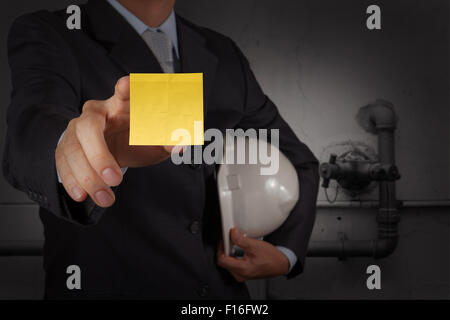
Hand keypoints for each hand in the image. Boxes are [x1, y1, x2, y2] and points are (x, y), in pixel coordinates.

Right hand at [55, 76, 177, 206]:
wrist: (115, 146)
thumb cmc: (138, 138)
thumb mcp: (156, 140)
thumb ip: (169, 141)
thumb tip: (182, 146)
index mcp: (122, 104)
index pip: (124, 93)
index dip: (126, 89)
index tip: (128, 84)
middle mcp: (96, 113)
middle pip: (89, 127)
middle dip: (99, 155)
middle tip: (115, 179)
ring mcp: (77, 129)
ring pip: (74, 150)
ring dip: (88, 177)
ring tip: (106, 198)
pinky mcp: (66, 146)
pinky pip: (63, 163)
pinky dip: (72, 181)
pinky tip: (82, 195)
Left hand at [217, 228, 289, 281]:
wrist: (280, 264)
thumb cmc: (271, 257)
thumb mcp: (255, 245)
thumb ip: (241, 240)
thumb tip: (232, 233)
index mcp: (242, 269)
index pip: (221, 259)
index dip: (221, 247)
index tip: (224, 239)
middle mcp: (240, 275)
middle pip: (223, 261)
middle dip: (224, 249)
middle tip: (228, 239)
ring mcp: (241, 275)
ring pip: (228, 263)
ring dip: (229, 252)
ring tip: (234, 243)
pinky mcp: (244, 273)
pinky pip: (233, 265)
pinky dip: (233, 256)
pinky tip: (238, 249)